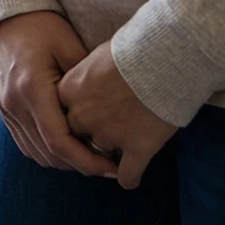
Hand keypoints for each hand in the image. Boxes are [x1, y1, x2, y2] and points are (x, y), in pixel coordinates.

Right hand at [0, 10, 117, 177]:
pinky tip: (68, 149)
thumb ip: (86, 80)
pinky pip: (26, 144)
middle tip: (108, 165)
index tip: (111, 167)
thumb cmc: (41, 27)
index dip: (86, 160)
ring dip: (64, 162)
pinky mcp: (5, 111)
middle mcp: (15, 104)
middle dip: (80, 165)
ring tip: (91, 158)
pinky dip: (47, 153)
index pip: (59, 141)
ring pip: (36, 153)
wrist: (5, 19)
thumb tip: (110, 111)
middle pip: (48, 153)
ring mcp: (7, 110)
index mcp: (32, 89)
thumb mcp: (69, 46)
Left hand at [55, 41, 177, 189]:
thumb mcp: (98, 55)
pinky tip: (131, 177)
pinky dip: (129, 178)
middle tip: (102, 136)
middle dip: (88, 139)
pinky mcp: (138, 148)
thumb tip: (91, 78)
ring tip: (120, 154)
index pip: (60, 114)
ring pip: (101, 157)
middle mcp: (84, 116)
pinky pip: (127, 175)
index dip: (74, 117)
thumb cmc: (133, 47)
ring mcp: (109, 135)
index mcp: (69, 91)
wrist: (164, 55)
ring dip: (109, 157)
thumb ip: (86, 74)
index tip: (83, 118)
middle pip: (77, 137)